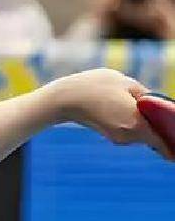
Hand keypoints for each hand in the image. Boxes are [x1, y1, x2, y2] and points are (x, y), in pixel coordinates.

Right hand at [46, 69, 173, 160]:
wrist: (62, 100)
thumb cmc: (93, 87)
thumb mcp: (124, 81)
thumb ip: (146, 94)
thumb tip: (158, 104)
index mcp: (138, 125)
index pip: (165, 143)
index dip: (173, 140)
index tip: (174, 135)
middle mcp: (130, 137)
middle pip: (154, 134)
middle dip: (157, 123)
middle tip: (150, 106)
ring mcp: (119, 138)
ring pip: (142, 131)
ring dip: (141, 119)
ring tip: (125, 99)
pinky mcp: (110, 135)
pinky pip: (130, 129)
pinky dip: (129, 120)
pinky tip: (116, 104)